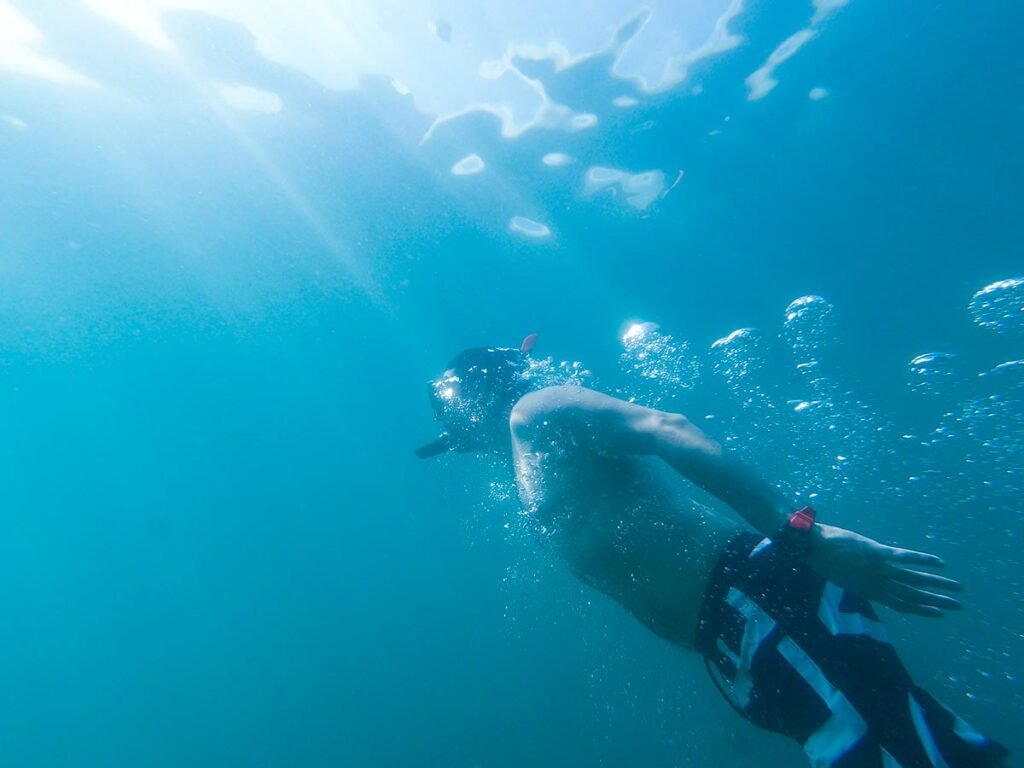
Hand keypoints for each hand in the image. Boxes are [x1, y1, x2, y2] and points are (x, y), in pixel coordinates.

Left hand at [805, 523, 963, 617]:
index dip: (921, 610)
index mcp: (868, 590)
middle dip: (936, 602)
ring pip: (914, 580)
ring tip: (958, 588)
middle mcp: (876, 583)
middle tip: (958, 607)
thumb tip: (867, 577)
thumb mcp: (842, 575)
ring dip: (938, 584)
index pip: (901, 604)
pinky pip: (904, 558)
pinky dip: (923, 560)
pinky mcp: (875, 553)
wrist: (808, 547)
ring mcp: (877, 569)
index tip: (939, 614)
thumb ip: (858, 578)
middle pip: (913, 596)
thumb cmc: (821, 559)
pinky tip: (940, 563)